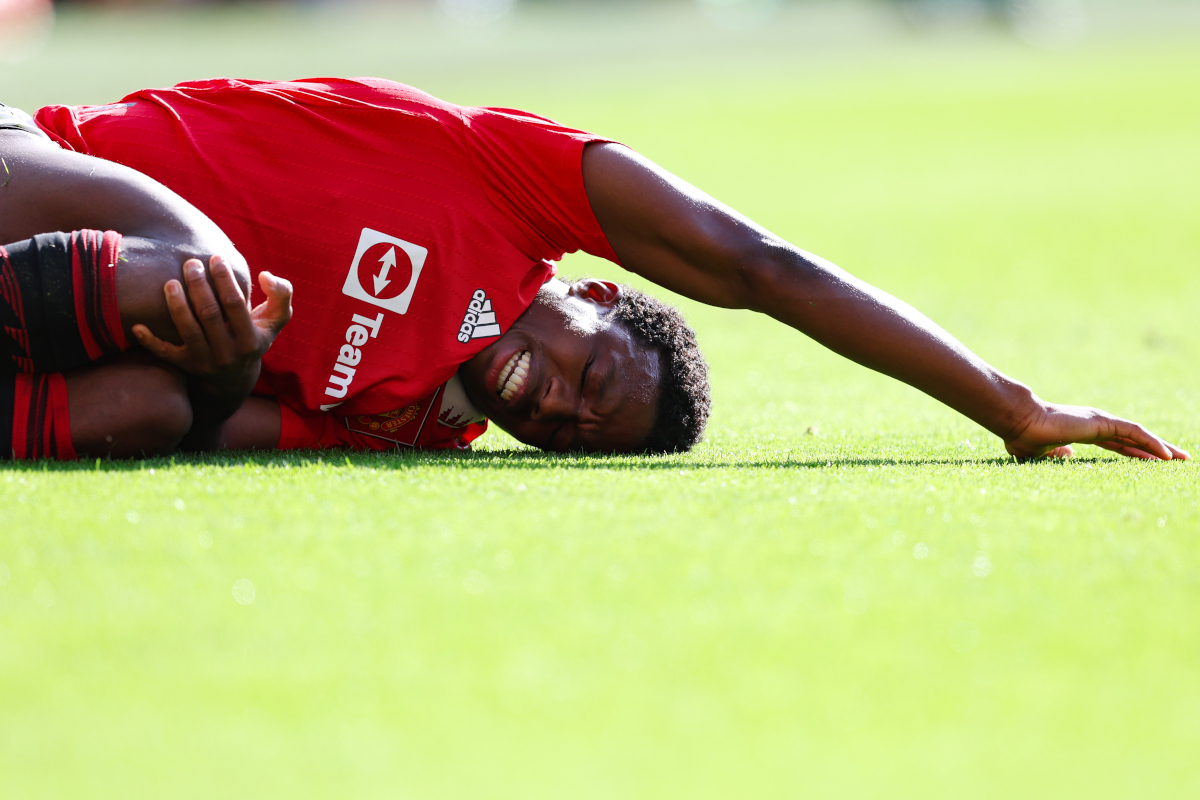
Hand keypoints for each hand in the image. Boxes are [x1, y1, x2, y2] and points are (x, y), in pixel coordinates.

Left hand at [131, 255, 292, 392]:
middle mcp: (228, 354)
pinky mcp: (186, 367)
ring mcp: (205, 362)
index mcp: (251, 341)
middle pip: (210, 315)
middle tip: (190, 263)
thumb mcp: (275, 321)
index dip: (225, 280)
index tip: (215, 258)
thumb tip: (264, 275)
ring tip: (170, 282)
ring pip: (188, 331)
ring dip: (177, 305)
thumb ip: (281, 295)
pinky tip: (137, 325)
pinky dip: (150, 341)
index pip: (236, 305)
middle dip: (199, 286)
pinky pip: (166, 354)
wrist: (235, 380)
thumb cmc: (254, 338)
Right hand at [1004, 400, 1190, 460]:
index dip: (1135, 452)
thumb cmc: (1024, 436)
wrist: (1021, 423)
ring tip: (1182, 459)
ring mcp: (1101, 421)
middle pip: (1134, 438)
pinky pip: (1134, 433)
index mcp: (1083, 431)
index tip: (1151, 462)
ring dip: (1162, 447)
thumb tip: (1067, 455)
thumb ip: (1054, 453)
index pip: (1117, 442)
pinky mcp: (1103, 422)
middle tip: (1177, 459)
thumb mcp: (1040, 452)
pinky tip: (1167, 456)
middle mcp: (1096, 424)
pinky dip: (1152, 443)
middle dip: (1156, 450)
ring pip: (1139, 435)